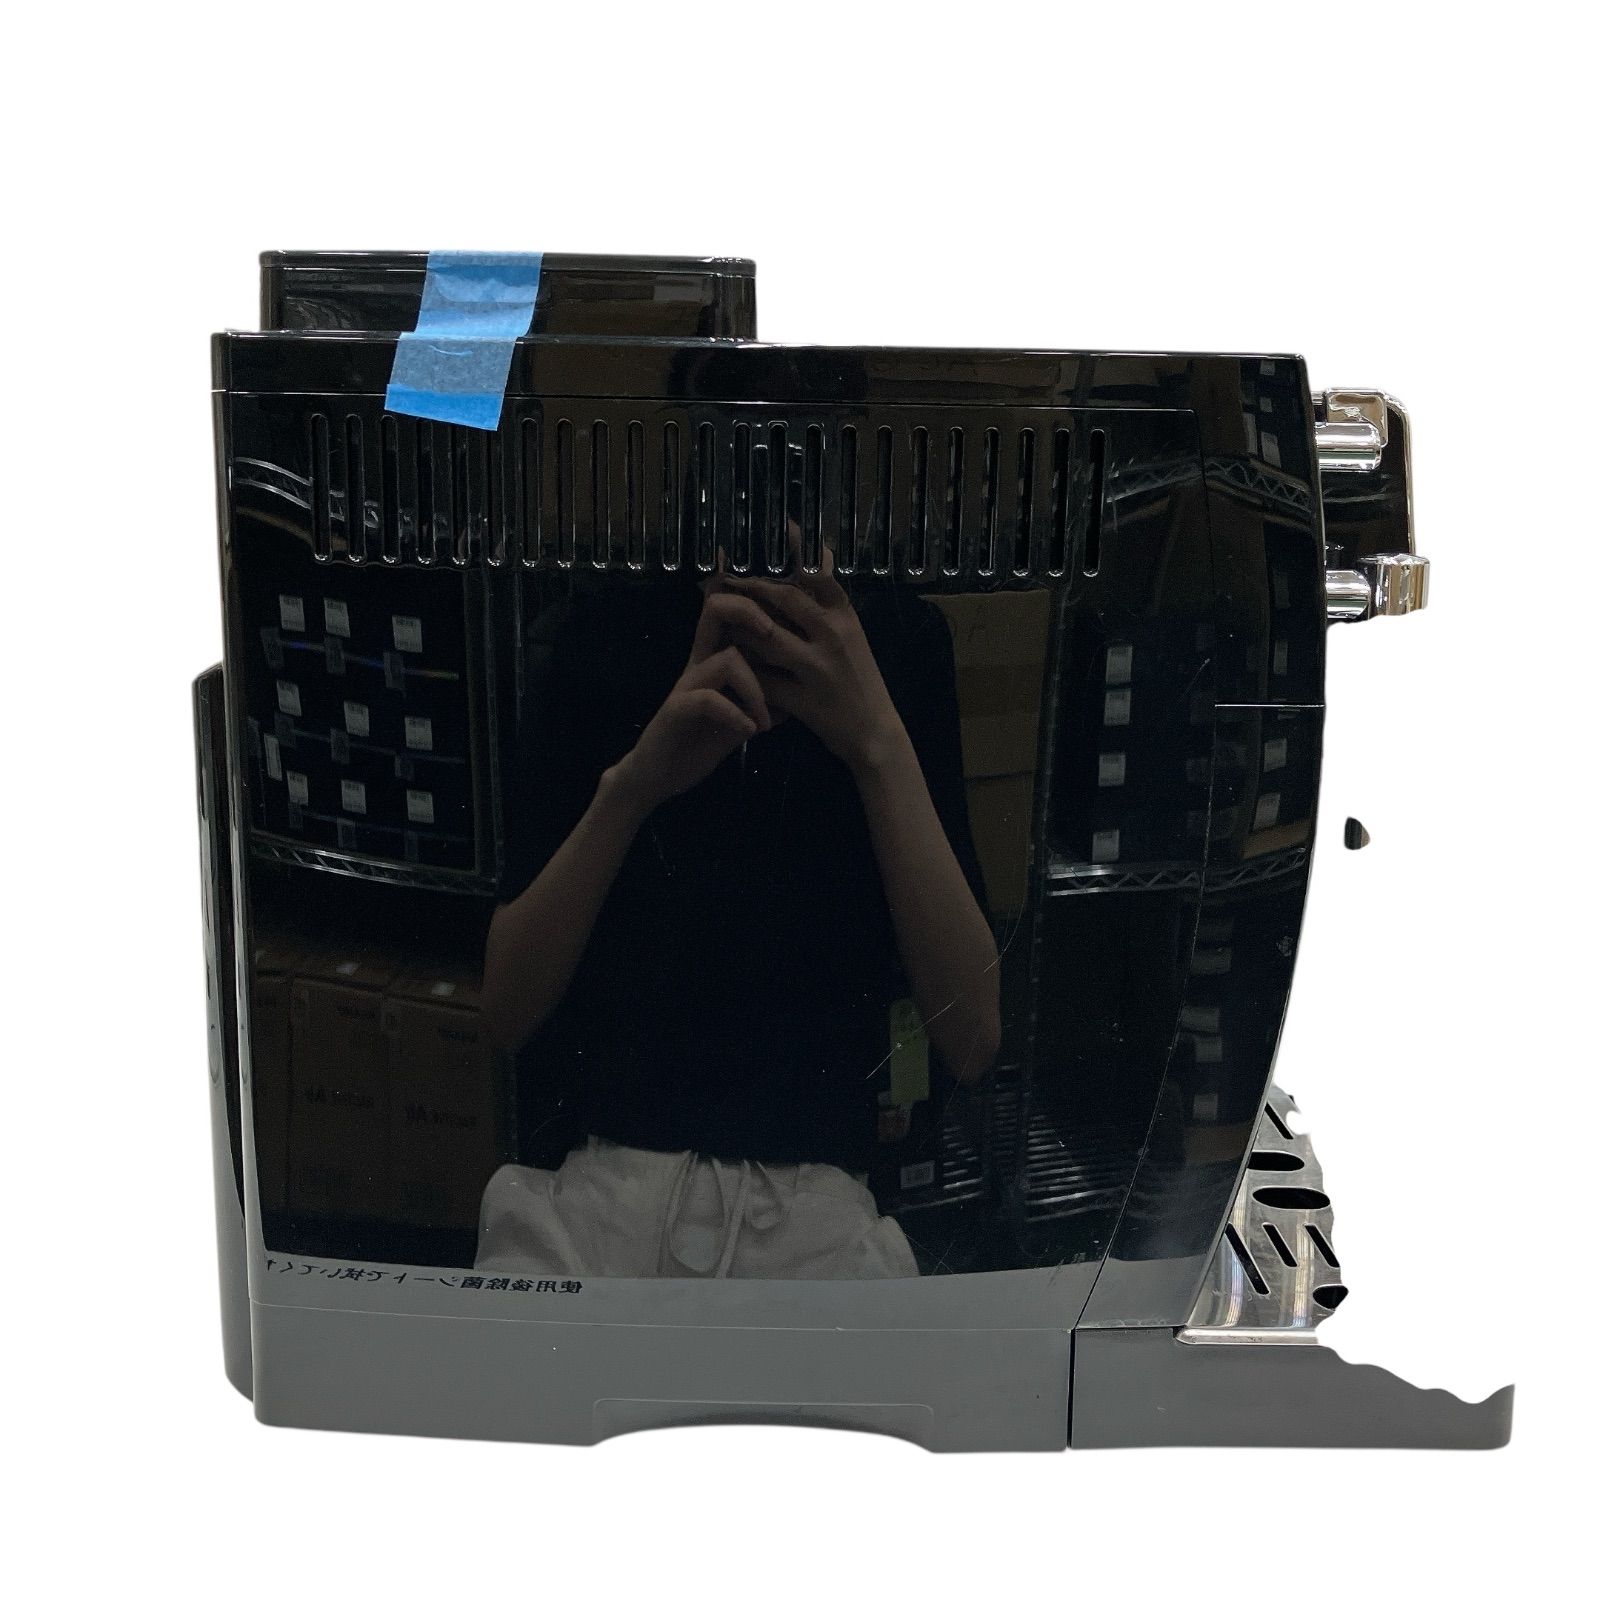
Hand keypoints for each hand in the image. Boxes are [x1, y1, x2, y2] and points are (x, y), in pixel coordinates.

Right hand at [608, 591, 776, 814]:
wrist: (659, 775)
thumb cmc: (701, 740)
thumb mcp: (743, 715)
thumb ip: (768, 696)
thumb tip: (804, 683)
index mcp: (715, 657)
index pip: (729, 610)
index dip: (752, 590)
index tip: (780, 578)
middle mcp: (699, 662)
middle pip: (717, 611)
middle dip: (751, 611)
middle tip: (776, 634)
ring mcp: (686, 684)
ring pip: (727, 659)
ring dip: (756, 688)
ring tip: (766, 719)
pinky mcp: (676, 710)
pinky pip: (708, 699)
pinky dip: (735, 714)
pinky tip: (750, 731)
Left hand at [723, 569, 906, 775]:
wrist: (874, 731)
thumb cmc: (860, 677)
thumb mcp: (851, 633)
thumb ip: (828, 599)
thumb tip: (814, 553)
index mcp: (845, 617)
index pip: (818, 573)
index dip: (794, 549)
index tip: (775, 529)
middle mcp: (833, 637)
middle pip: (785, 598)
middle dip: (752, 586)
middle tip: (727, 579)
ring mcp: (817, 669)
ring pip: (766, 637)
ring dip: (739, 626)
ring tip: (721, 618)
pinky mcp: (802, 701)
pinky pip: (762, 679)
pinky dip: (742, 669)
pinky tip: (726, 661)